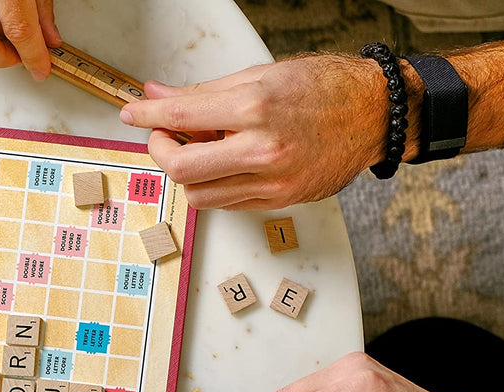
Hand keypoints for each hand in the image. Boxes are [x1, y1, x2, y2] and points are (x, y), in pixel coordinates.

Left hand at [117, 55, 388, 208]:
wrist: (372, 115)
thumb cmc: (322, 87)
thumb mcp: (258, 76)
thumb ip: (203, 93)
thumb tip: (157, 95)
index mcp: (256, 108)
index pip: (181, 117)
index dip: (146, 116)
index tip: (132, 114)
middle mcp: (263, 150)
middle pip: (181, 168)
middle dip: (161, 151)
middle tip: (163, 134)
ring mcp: (273, 182)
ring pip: (200, 195)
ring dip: (186, 172)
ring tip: (198, 146)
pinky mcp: (280, 200)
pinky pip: (227, 202)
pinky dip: (214, 183)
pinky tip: (222, 161)